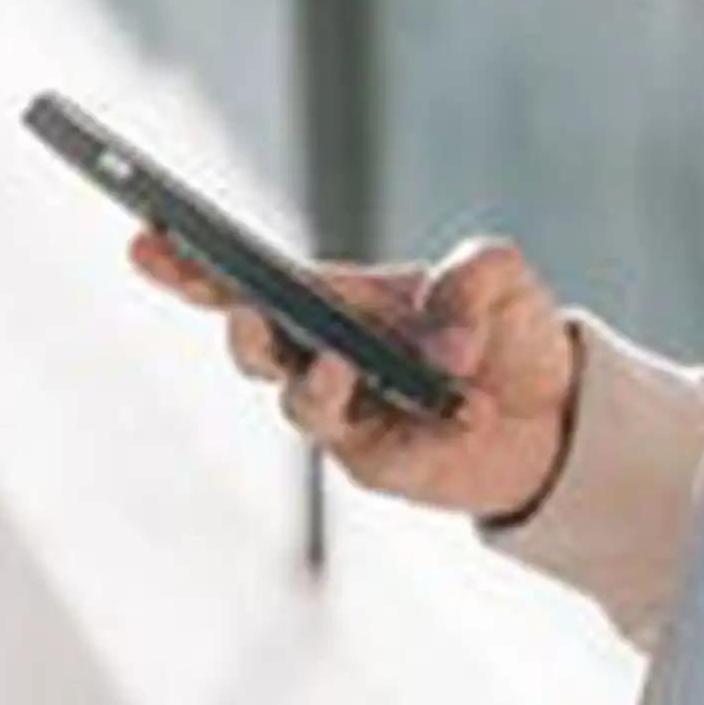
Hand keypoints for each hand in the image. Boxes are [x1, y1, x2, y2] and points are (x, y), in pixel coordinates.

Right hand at [122, 226, 576, 525]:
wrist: (558, 418)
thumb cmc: (509, 335)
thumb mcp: (503, 277)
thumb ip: (473, 274)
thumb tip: (444, 339)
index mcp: (335, 301)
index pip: (246, 280)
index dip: (189, 265)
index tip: (145, 239)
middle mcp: (322, 357)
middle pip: (252, 347)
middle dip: (238, 331)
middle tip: (244, 316)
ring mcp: (345, 415)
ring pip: (295, 402)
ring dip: (311, 384)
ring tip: (340, 365)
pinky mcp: (378, 464)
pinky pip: (367, 448)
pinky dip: (404, 423)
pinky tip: (453, 408)